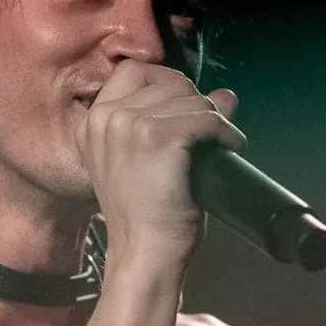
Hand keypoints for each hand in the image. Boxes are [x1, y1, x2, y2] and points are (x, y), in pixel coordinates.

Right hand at [79, 60, 243, 267]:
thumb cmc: (147, 217)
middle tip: (210, 133)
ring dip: (216, 120)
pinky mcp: (158, 139)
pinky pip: (207, 119)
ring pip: (192, 98)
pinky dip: (227, 133)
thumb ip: (176, 121)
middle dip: (196, 103)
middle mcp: (106, 118)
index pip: (134, 70)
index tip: (186, 108)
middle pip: (169, 80)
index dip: (166, 83)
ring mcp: (129, 126)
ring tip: (224, 145)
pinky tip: (232, 149)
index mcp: (93, 122)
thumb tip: (225, 94)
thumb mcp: (152, 161)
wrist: (144, 255)